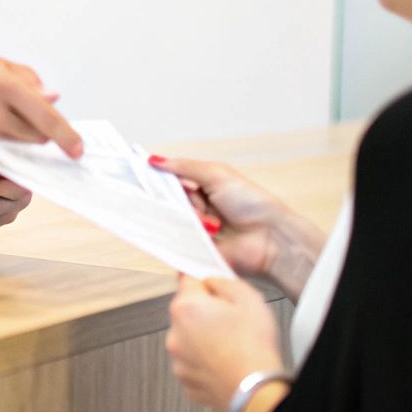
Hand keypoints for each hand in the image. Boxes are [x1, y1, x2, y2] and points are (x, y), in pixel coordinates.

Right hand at [148, 156, 324, 299]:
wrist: (270, 239)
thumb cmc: (251, 203)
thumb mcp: (216, 174)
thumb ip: (184, 166)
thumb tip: (155, 160)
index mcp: (202, 187)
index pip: (171, 182)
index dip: (159, 180)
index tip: (142, 176)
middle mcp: (197, 208)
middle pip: (170, 202)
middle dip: (181, 202)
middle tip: (199, 205)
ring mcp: (196, 230)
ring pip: (174, 222)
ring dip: (191, 220)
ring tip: (213, 224)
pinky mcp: (196, 251)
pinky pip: (179, 244)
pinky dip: (185, 239)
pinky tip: (199, 235)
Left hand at [166, 275, 284, 409]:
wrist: (256, 391)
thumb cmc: (253, 348)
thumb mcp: (248, 298)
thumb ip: (224, 281)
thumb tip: (213, 279)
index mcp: (186, 308)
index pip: (186, 280)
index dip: (204, 280)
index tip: (212, 284)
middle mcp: (175, 334)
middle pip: (187, 311)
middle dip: (206, 312)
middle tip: (231, 320)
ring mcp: (179, 361)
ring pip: (189, 339)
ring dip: (204, 338)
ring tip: (232, 344)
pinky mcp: (186, 381)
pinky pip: (194, 363)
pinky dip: (206, 361)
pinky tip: (226, 361)